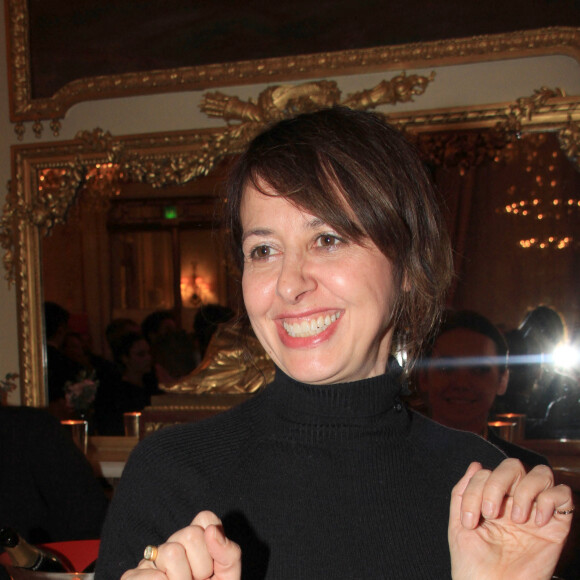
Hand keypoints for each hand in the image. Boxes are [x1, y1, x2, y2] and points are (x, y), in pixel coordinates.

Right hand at [121, 511, 240, 579]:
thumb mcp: (227, 578)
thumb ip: (229, 554)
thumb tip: (212, 531)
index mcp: (194, 543)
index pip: (205, 519)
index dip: (214, 544)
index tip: (213, 567)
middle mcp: (171, 546)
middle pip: (191, 534)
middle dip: (201, 566)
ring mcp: (150, 561)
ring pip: (173, 553)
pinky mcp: (131, 577)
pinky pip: (156, 577)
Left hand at [449, 459, 572, 579]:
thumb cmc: (473, 564)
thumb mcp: (458, 525)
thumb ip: (462, 492)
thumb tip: (475, 465)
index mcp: (491, 499)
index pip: (486, 473)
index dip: (475, 491)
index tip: (470, 522)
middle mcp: (514, 501)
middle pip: (513, 466)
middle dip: (498, 483)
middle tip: (491, 514)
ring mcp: (536, 511)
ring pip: (541, 473)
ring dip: (525, 490)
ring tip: (516, 519)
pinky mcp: (556, 526)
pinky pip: (563, 495)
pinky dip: (550, 500)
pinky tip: (536, 522)